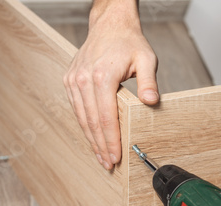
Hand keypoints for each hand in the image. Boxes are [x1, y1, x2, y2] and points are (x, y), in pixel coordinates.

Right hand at [64, 0, 158, 169]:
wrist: (109, 25)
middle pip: (92, 122)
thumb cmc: (129, 43)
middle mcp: (83, 80)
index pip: (107, 118)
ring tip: (100, 157)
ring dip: (91, 140)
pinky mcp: (70, 80)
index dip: (111, 141)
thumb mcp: (146, 59)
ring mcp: (74, 80)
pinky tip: (92, 138)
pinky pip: (77, 109)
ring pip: (82, 118)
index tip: (116, 157)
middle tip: (109, 165)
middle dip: (101, 146)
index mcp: (102, 77)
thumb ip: (149, 81)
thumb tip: (151, 101)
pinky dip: (85, 126)